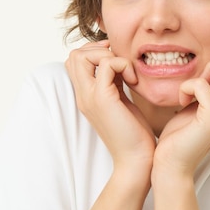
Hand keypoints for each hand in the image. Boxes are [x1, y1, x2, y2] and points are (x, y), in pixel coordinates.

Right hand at [65, 41, 155, 170]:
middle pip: (74, 55)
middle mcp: (82, 95)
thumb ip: (114, 81)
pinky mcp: (103, 98)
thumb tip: (117, 64)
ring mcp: (89, 97)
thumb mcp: (119, 100)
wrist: (135, 159)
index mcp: (85, 95)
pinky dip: (123, 64)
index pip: (74, 61)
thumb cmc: (132, 133)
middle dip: (99, 50)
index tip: (115, 60)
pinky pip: (107, 65)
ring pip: (83, 56)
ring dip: (110, 56)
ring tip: (127, 73)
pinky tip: (133, 80)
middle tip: (120, 63)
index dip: (93, 52)